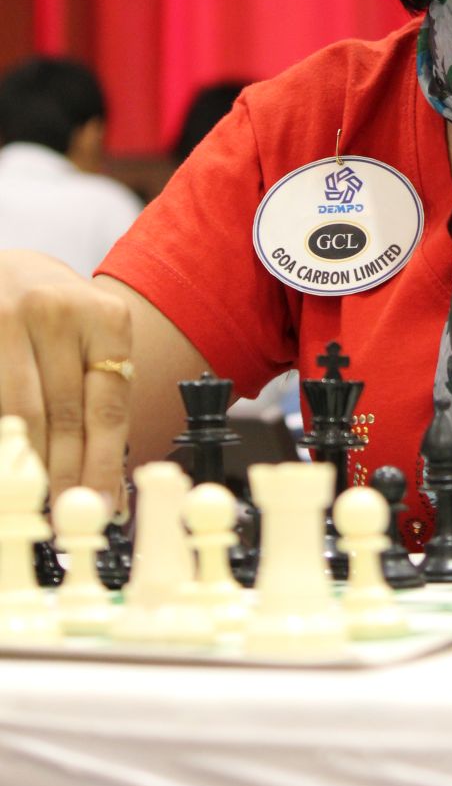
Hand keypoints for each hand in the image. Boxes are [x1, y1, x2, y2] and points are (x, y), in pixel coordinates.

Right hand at [0, 250, 132, 508]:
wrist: (6, 268)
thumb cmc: (54, 314)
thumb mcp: (91, 339)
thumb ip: (99, 397)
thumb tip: (106, 481)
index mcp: (103, 316)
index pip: (107, 406)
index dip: (105, 464)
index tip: (105, 507)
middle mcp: (55, 312)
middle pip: (64, 417)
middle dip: (66, 476)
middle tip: (67, 517)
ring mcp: (5, 318)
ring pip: (20, 415)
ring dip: (30, 466)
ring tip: (36, 500)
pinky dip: (5, 440)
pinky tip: (10, 463)